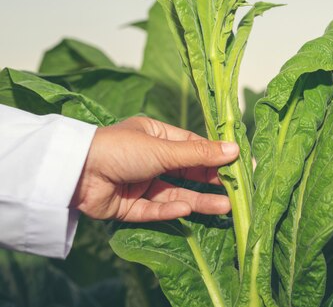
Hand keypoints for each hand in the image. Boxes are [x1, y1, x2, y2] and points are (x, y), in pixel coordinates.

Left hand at [70, 116, 236, 221]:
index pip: (194, 147)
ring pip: (175, 194)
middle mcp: (150, 160)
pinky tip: (186, 212)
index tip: (242, 163)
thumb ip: (199, 153)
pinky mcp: (128, 206)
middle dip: (212, 182)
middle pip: (187, 173)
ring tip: (225, 207)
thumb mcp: (163, 149)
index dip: (217, 155)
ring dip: (198, 200)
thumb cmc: (120, 148)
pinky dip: (169, 211)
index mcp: (156, 137)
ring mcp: (139, 184)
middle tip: (238, 191)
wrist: (74, 172)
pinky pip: (154, 210)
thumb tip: (235, 148)